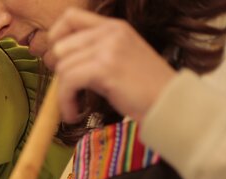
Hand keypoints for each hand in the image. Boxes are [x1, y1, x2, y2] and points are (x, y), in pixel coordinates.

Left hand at [48, 7, 175, 122]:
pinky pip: (69, 82)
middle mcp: (111, 32)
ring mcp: (109, 48)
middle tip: (70, 91)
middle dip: (59, 73)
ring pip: (63, 67)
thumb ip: (96, 51)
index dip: (56, 37)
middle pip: (61, 47)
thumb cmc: (144, 88)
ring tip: (73, 108)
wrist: (169, 103)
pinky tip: (74, 114)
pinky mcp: (105, 68)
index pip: (70, 17)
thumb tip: (59, 60)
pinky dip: (65, 102)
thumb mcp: (121, 57)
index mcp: (114, 27)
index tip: (58, 59)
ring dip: (63, 94)